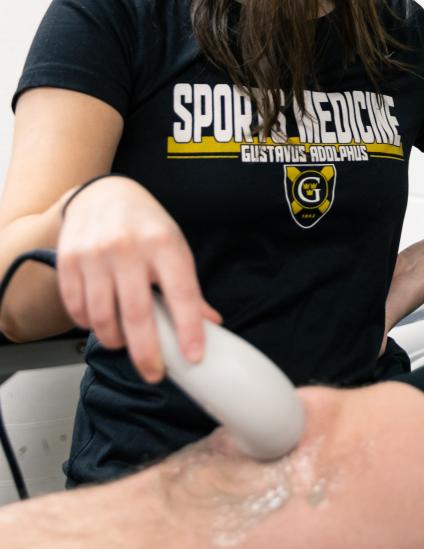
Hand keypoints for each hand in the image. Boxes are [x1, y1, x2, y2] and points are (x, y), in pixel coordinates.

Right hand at [57, 176, 220, 381]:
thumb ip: (188, 287)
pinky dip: (90, 325)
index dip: (188, 328)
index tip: (194, 357)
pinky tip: (101, 321)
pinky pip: (78, 309)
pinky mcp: (68, 262)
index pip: (181, 292)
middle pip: (138, 314)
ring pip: (103, 318)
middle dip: (147, 354)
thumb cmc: (143, 224)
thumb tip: (210, 323)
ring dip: (116, 341)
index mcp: (163, 242)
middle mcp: (127, 248)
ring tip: (125, 343)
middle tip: (155, 373)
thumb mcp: (174, 246)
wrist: (102, 194)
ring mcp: (94, 254)